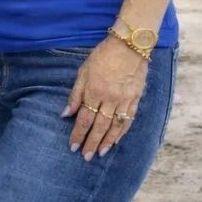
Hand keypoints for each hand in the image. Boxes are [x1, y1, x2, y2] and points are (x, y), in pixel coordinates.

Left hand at [61, 37, 146, 159]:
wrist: (130, 44)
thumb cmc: (103, 55)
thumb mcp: (84, 71)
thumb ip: (75, 94)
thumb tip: (66, 114)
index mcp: (94, 91)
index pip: (84, 119)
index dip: (78, 134)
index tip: (73, 146)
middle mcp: (109, 98)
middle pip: (99, 126)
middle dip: (91, 143)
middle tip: (86, 157)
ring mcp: (124, 99)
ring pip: (115, 126)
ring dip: (107, 142)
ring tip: (100, 153)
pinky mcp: (136, 97)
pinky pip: (129, 119)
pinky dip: (122, 132)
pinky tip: (116, 140)